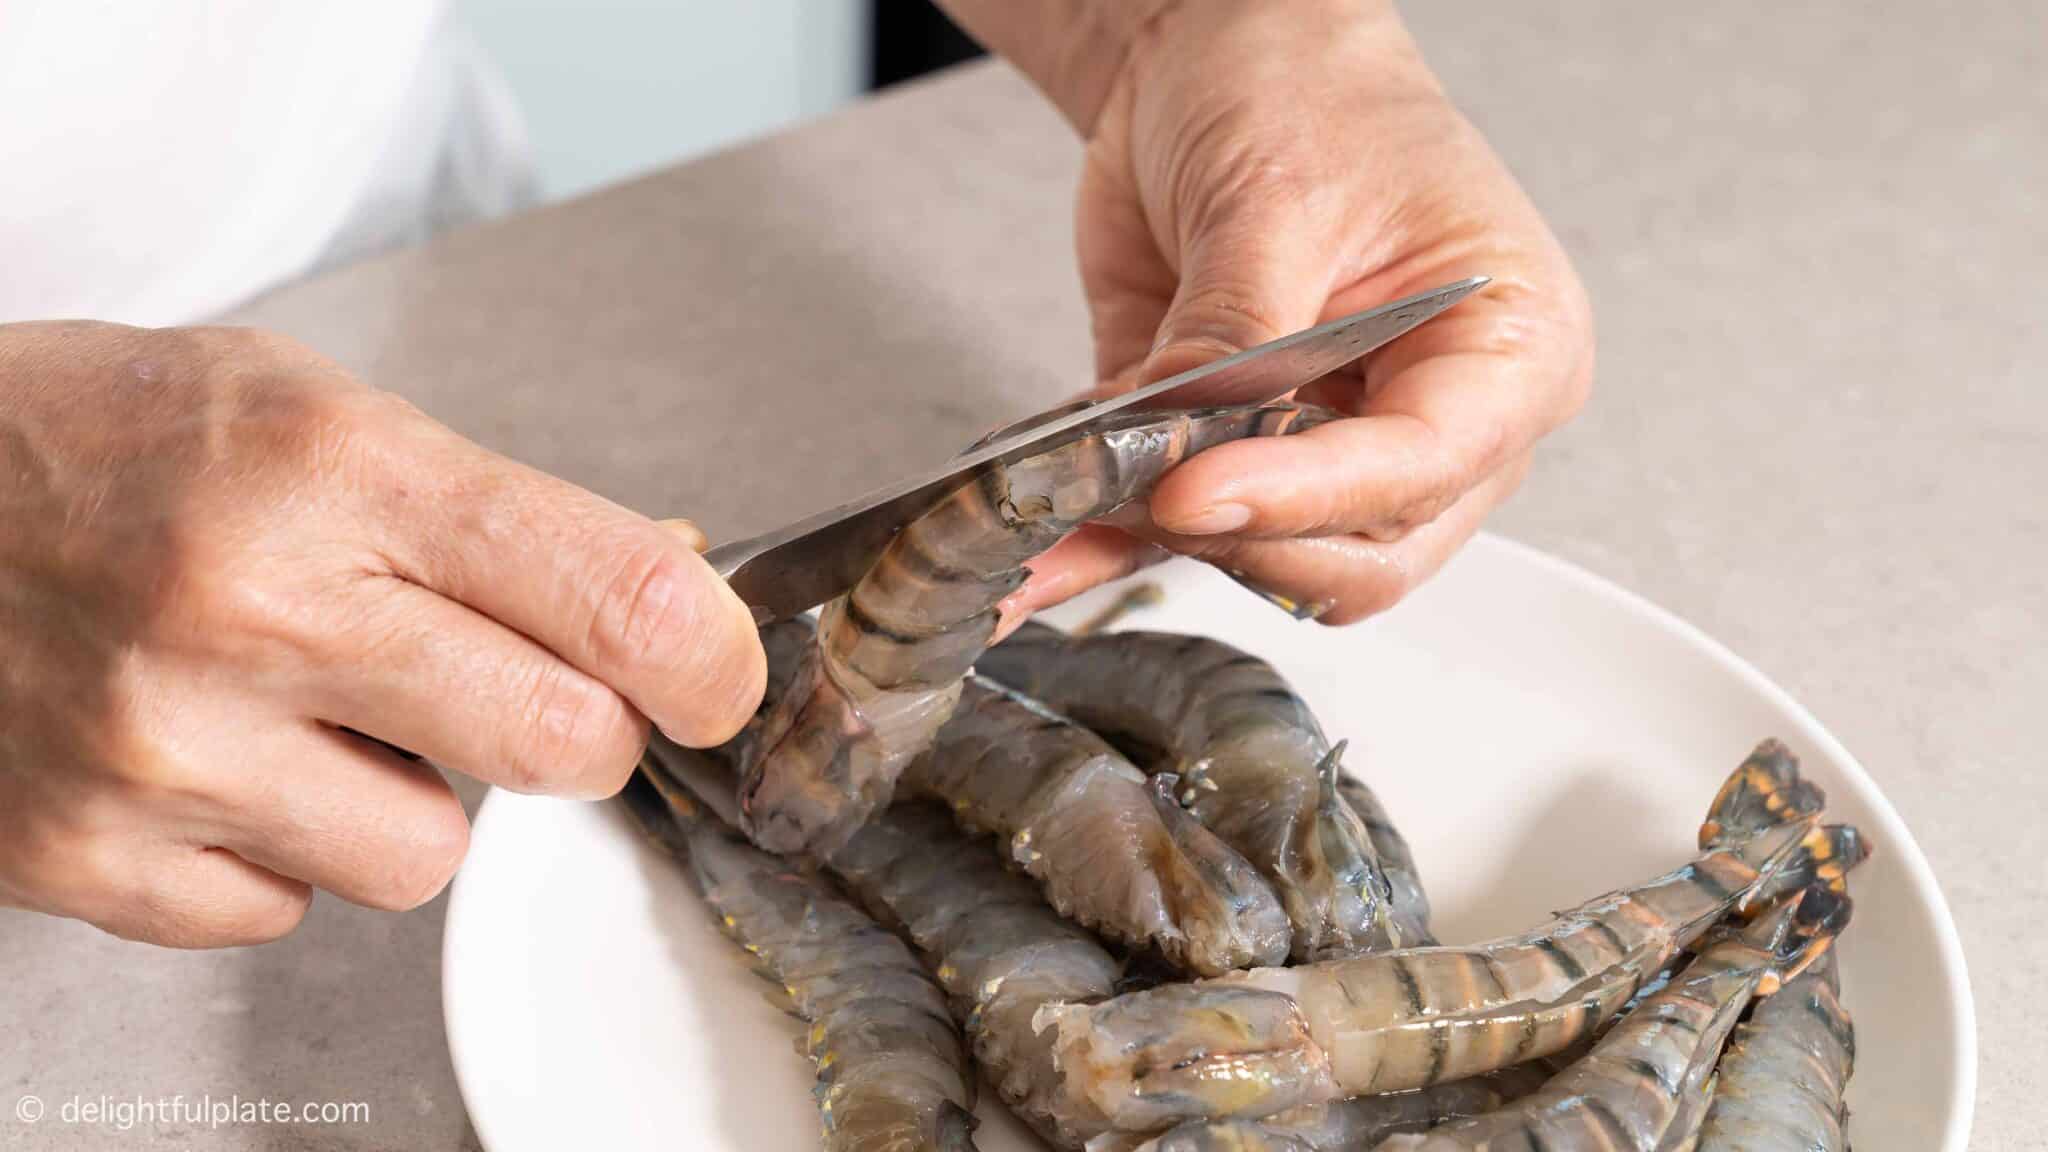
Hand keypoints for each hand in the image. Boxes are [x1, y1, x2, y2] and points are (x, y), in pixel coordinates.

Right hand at [0, 322, 763, 945]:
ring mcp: (165, 751)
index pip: (616, 595)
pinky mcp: (92, 859)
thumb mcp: (319, 411)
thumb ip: (498, 513)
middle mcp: (252, 613)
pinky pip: (292, 913)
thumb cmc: (113, 444)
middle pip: (563, 746)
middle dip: (578, 728)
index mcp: (336, 470)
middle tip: (523, 687)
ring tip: (320, 711)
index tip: (715, 677)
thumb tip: (673, 595)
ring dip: (411, 797)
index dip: (709, 656)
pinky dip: (283, 853)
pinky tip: (225, 762)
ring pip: (432, 856)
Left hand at [1005, 0, 1593, 624]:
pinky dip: (1108, 547)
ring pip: (1271, 563)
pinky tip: (1048, 558)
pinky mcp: (1236, 455)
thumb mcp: (1275, 197)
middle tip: (1149, 490)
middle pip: (1362, 551)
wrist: (1218, 53)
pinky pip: (1180, 532)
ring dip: (1161, 550)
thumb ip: (1233, 336)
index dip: (1307, 495)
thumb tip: (1179, 449)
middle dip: (1248, 536)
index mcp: (1506, 349)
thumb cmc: (1307, 89)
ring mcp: (1335, 447)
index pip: (1422, 466)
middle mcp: (1432, 419)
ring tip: (1068, 519)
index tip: (1199, 490)